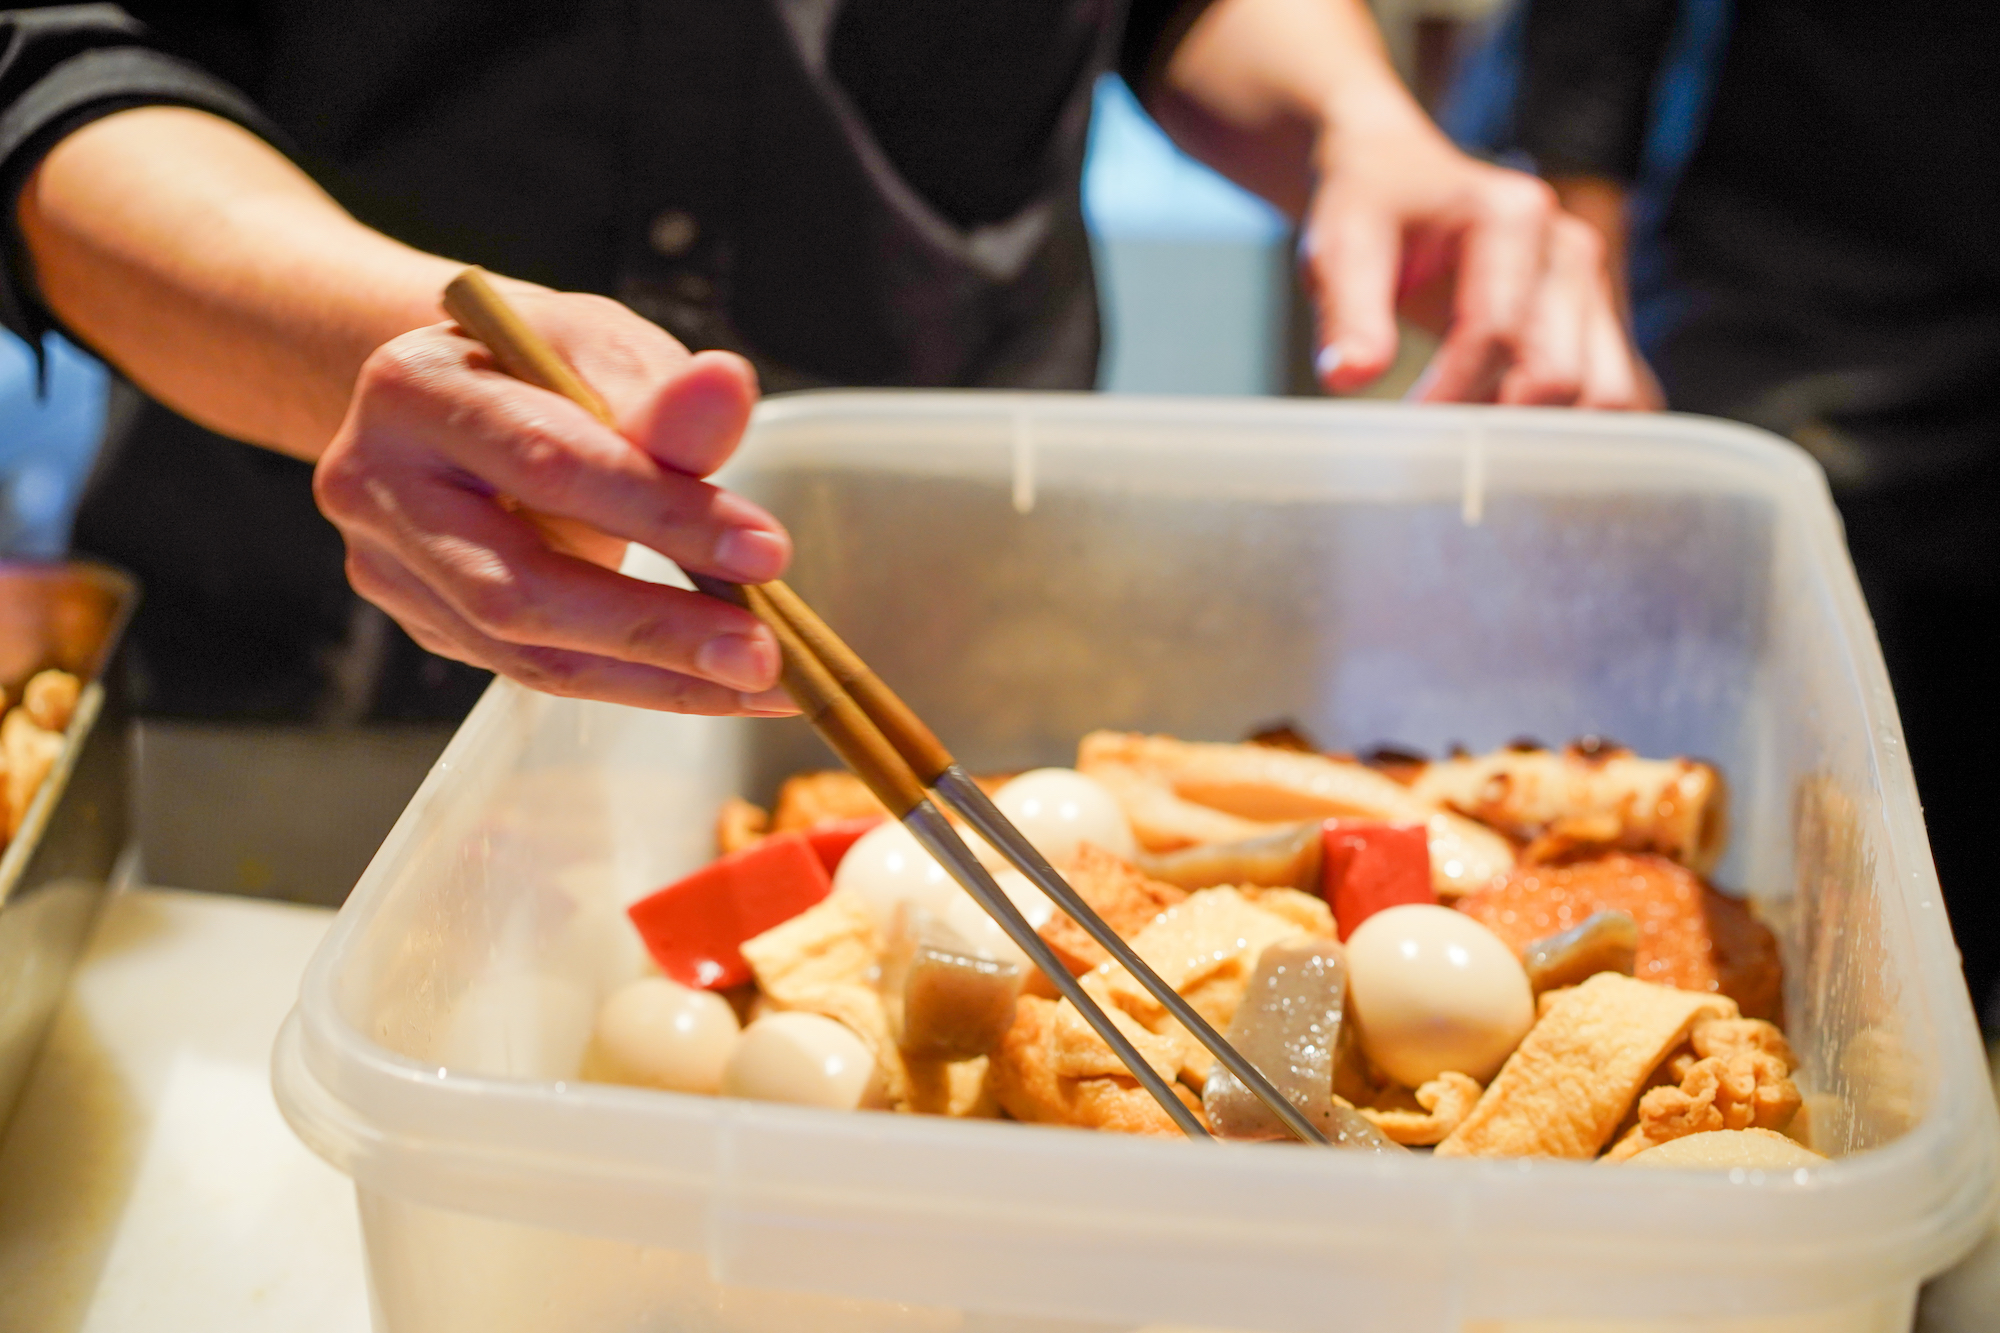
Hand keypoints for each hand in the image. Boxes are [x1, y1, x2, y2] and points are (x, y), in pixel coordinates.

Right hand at [314, 287, 799, 714]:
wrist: (460, 394)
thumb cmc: (543, 364)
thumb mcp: (603, 350)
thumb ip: (662, 392)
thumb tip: (730, 388)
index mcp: (415, 389)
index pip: (549, 463)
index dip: (661, 514)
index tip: (766, 552)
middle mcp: (375, 484)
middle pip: (518, 588)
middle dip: (654, 630)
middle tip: (763, 658)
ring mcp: (388, 565)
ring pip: (525, 653)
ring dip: (655, 679)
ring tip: (761, 687)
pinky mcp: (420, 620)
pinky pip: (533, 670)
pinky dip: (633, 682)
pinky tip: (711, 683)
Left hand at [1303, 116, 1660, 408]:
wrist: (1398, 177)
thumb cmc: (1372, 208)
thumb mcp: (1344, 245)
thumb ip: (1348, 312)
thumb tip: (1351, 376)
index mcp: (1513, 216)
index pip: (1495, 333)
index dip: (1450, 395)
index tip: (1406, 428)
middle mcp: (1566, 248)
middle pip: (1558, 372)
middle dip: (1499, 422)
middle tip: (1441, 443)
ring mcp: (1589, 285)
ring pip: (1604, 391)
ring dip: (1542, 433)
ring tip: (1475, 439)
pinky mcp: (1593, 318)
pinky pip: (1608, 392)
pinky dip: (1565, 427)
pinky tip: (1508, 435)